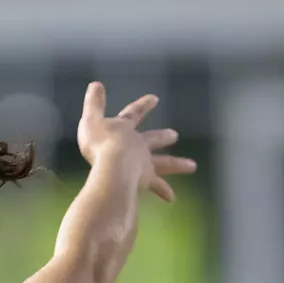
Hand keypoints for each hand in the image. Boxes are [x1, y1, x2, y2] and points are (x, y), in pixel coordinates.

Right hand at [75, 83, 195, 201]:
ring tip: (192, 167)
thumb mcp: (91, 120)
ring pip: (164, 162)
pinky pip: (157, 186)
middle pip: (154, 139)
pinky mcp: (144, 179)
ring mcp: (143, 162)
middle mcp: (138, 145)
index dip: (143, 106)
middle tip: (175, 135)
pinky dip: (164, 191)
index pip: (134, 113)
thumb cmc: (99, 143)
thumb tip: (95, 83)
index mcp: (125, 129)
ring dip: (178, 164)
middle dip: (163, 137)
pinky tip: (172, 198)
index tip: (155, 99)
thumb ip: (93, 103)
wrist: (112, 166)